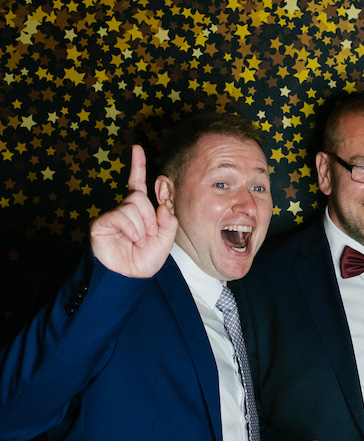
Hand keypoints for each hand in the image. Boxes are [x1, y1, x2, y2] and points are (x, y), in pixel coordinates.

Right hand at [89, 145, 177, 277]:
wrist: (130, 276)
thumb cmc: (146, 258)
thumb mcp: (166, 239)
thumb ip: (168, 220)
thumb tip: (164, 203)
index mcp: (141, 210)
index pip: (139, 184)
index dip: (138, 166)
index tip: (136, 148)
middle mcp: (126, 208)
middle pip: (141, 196)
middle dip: (151, 217)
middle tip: (150, 235)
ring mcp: (113, 214)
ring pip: (133, 205)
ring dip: (143, 226)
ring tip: (139, 241)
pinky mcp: (102, 222)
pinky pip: (122, 215)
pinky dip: (132, 229)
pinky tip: (131, 239)